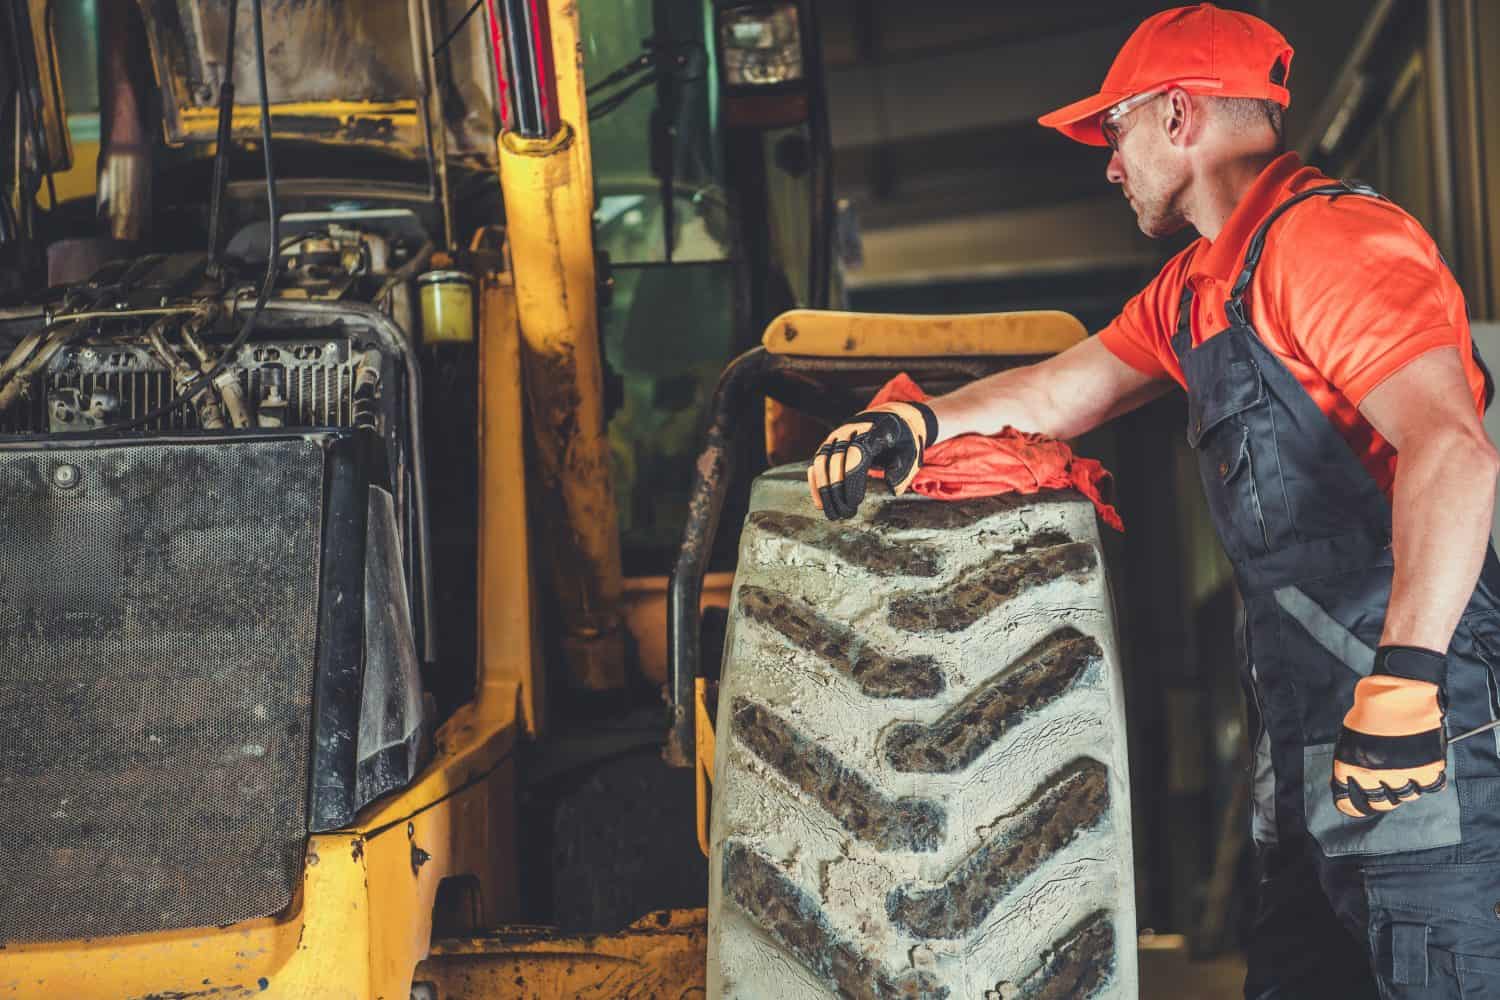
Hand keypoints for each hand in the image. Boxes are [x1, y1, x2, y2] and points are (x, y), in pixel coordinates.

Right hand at [807, 401, 937, 519]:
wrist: (890, 419)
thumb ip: (902, 472)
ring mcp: (838, 435)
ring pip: (822, 461)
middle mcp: (852, 429)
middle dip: (838, 489)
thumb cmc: (901, 443)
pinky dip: (816, 483)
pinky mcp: (828, 443)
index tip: (855, 502)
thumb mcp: (910, 455)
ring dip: (824, 488)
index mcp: (875, 430)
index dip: (853, 478)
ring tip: (832, 512)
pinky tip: (820, 503)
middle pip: (837, 459)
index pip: (857, 453)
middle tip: (845, 513)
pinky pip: (817, 463)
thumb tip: (891, 489)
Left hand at [1331, 645, 1447, 817]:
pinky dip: (1426, 782)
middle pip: (1379, 802)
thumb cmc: (1370, 708)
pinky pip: (1430, 786)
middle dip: (1378, 800)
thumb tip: (1350, 777)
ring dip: (1403, 790)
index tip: (1351, 807)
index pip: (1347, 800)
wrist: (1399, 692)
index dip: (1349, 806)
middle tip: (1380, 794)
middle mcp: (1376, 775)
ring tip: (1402, 779)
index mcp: (1351, 767)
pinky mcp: (1429, 768)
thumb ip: (1351, 759)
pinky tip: (1422, 774)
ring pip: (1405, 796)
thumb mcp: (1350, 735)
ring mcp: (1404, 773)